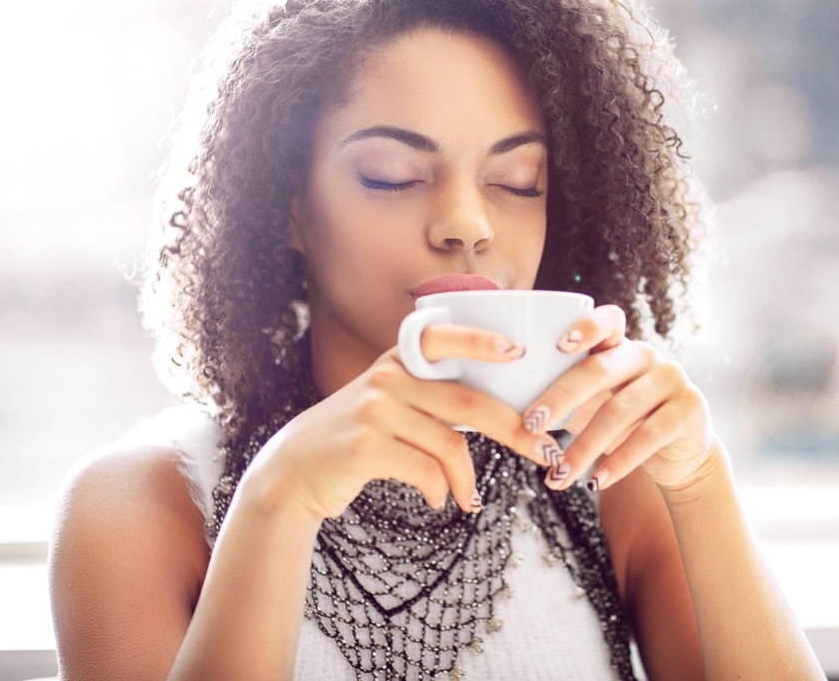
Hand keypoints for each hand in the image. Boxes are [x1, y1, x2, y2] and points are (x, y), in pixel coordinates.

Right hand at [240, 325, 566, 521]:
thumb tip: (503, 415)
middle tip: (544, 451)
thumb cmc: (357, 439)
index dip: (482, 342)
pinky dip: (441, 491)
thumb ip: (432, 397)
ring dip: (468, 480)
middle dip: (516, 430)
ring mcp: (375, 410)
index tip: (519, 353)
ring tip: (471, 499)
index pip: (443, 338)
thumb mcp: (389, 404)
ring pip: (450, 446)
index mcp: (398, 361)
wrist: (294, 472)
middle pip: (469, 403)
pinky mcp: (366, 446)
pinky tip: (439, 501)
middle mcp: (387, 378)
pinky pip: (427, 471)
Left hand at [519, 304, 717, 492]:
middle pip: (600, 370)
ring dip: (583, 447)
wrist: (679, 455)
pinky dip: (618, 462)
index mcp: (620, 345)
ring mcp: (673, 379)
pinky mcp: (691, 409)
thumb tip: (503, 408)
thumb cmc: (622, 425)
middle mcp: (648, 355)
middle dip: (560, 398)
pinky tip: (596, 481)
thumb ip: (563, 394)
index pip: (608, 321)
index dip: (586, 326)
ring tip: (558, 475)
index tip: (558, 345)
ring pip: (619, 410)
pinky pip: (648, 436)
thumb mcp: (593, 404)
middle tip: (530, 424)